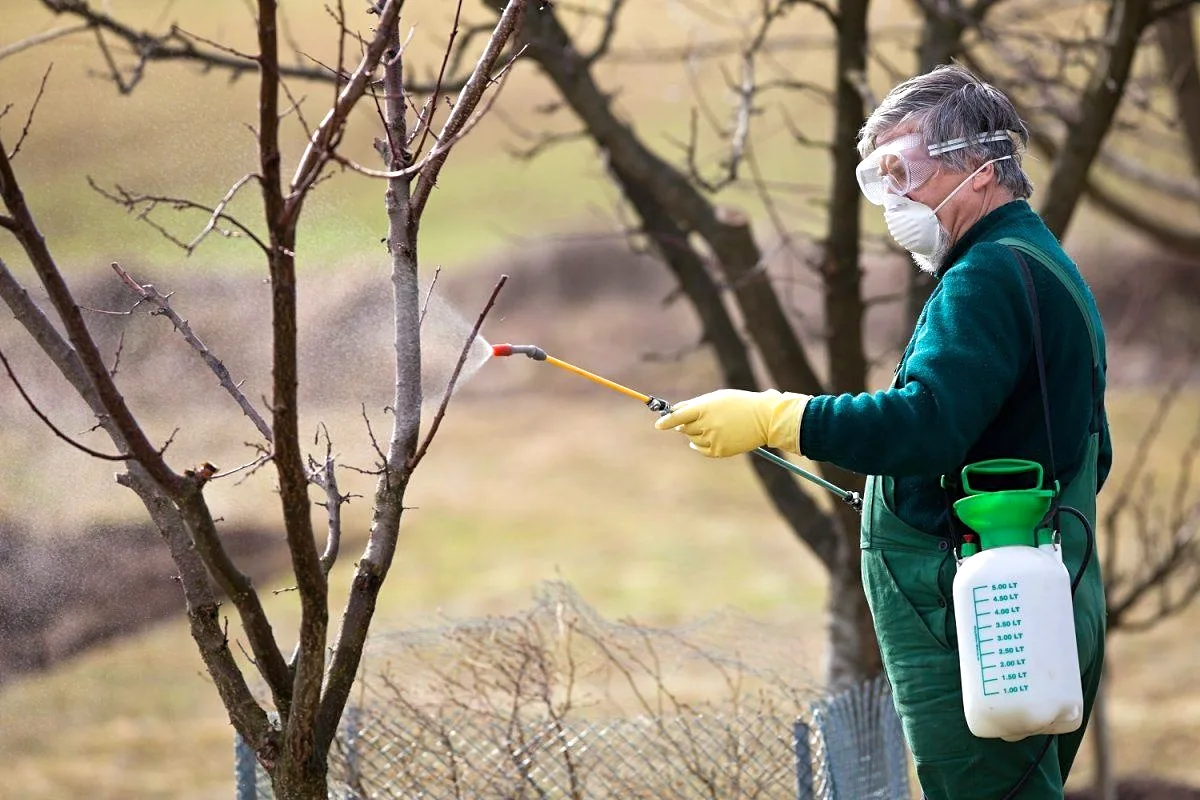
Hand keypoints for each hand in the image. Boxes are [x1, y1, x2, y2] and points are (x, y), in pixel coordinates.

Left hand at [654, 389, 809, 456]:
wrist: (764, 418)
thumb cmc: (738, 404)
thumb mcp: (716, 398)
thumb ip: (694, 405)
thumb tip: (674, 414)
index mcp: (704, 408)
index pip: (677, 416)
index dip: (666, 421)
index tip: (658, 425)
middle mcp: (707, 424)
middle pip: (684, 428)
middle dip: (686, 424)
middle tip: (699, 419)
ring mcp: (713, 438)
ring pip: (692, 439)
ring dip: (696, 434)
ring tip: (713, 426)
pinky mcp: (720, 451)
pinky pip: (701, 450)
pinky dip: (699, 446)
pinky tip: (705, 440)